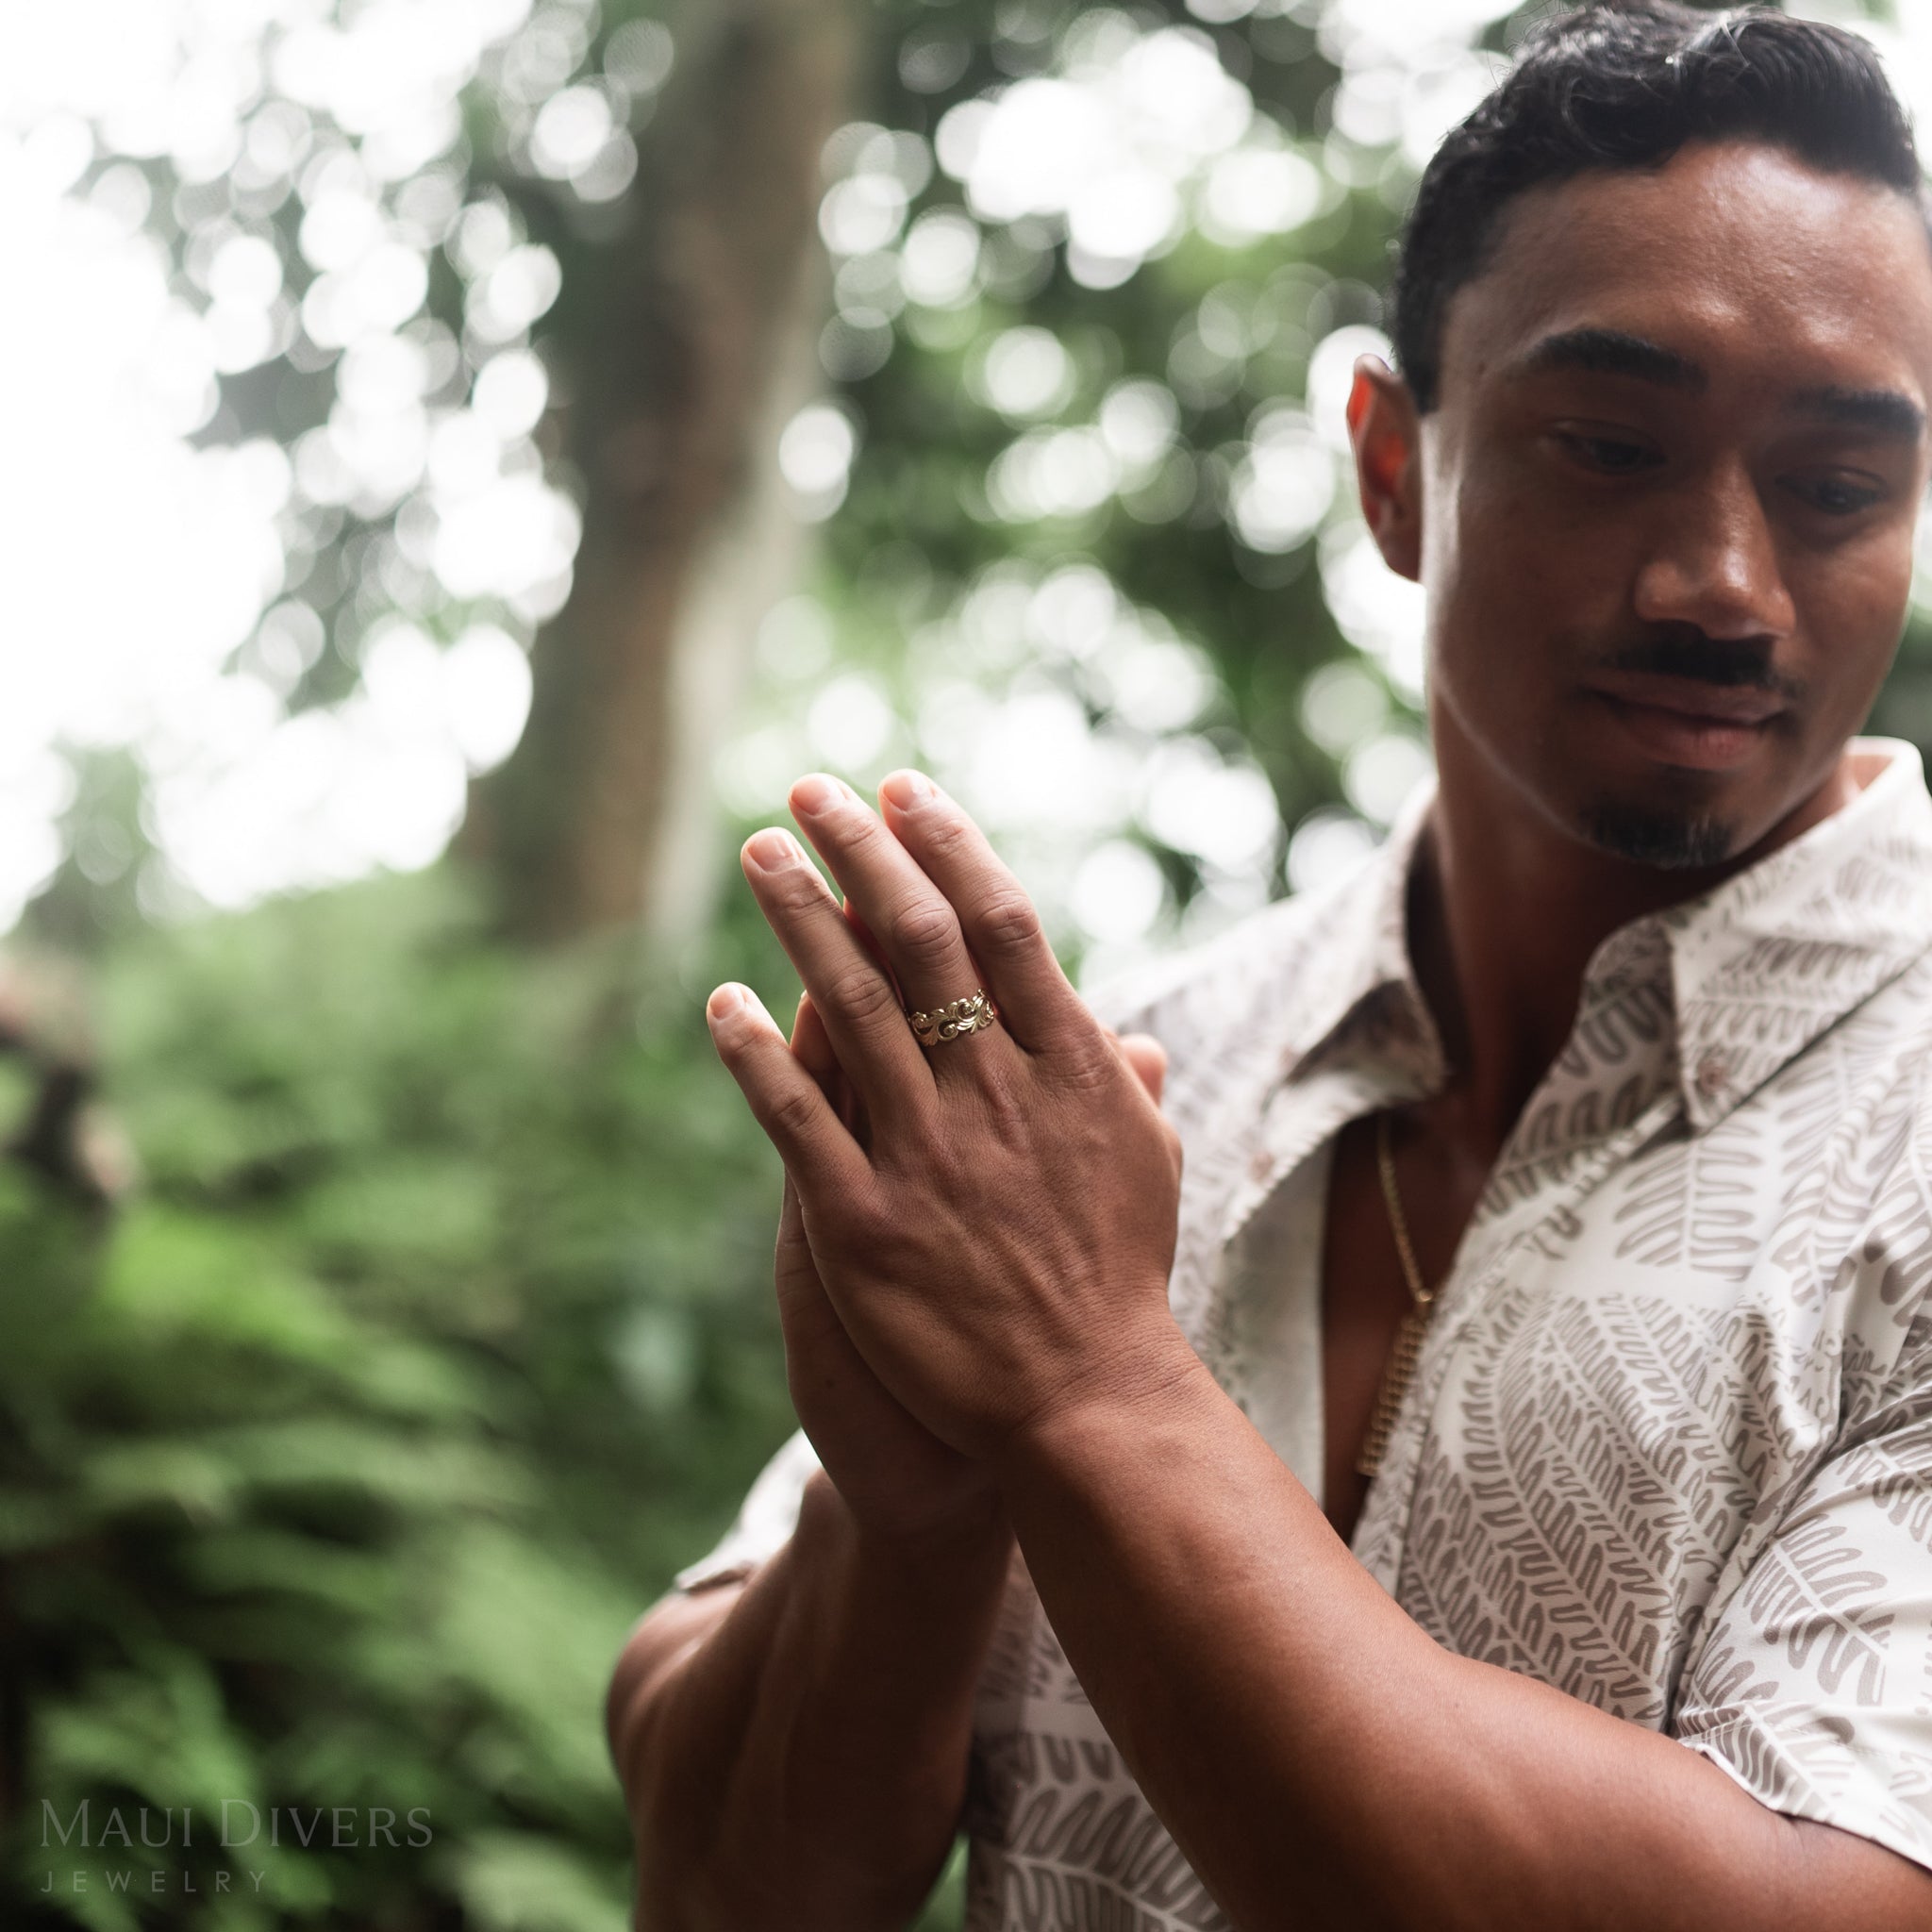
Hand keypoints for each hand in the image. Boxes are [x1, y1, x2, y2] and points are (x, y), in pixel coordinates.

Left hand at [706, 770, 1195, 1466]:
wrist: (1085, 1400)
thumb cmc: (1117, 1277)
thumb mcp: (1150, 1167)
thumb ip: (1127, 1089)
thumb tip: (1127, 1032)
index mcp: (1069, 1066)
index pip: (1001, 923)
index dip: (947, 845)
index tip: (901, 788)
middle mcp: (996, 1095)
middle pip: (920, 943)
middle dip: (863, 853)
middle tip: (811, 790)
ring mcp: (927, 1157)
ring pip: (851, 1010)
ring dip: (801, 920)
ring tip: (759, 851)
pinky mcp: (863, 1225)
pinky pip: (796, 1121)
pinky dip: (756, 1054)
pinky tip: (720, 1000)